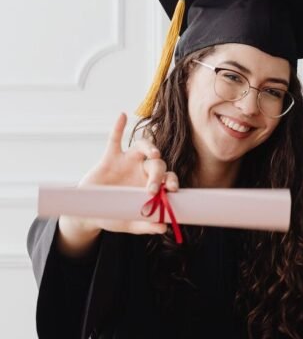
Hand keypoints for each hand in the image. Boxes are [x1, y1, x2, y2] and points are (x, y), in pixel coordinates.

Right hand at [56, 113, 178, 256]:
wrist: (89, 212)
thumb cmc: (114, 215)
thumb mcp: (129, 223)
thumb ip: (146, 225)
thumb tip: (164, 227)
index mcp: (152, 184)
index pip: (168, 178)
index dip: (172, 182)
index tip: (172, 190)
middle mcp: (143, 170)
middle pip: (157, 164)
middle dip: (158, 175)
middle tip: (153, 188)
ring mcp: (127, 162)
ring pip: (142, 146)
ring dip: (149, 147)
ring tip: (153, 153)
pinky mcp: (110, 157)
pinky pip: (114, 139)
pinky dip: (118, 127)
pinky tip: (122, 116)